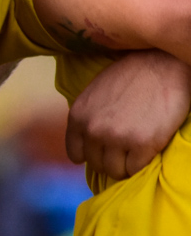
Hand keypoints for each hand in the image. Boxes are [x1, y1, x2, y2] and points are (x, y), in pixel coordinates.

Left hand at [67, 50, 190, 180]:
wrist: (159, 65)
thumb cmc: (129, 77)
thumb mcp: (95, 95)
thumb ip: (89, 117)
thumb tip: (89, 141)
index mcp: (78, 116)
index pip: (75, 154)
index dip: (91, 155)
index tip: (104, 151)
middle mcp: (93, 129)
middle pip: (97, 164)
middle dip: (110, 160)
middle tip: (125, 150)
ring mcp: (117, 138)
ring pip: (115, 171)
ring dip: (126, 165)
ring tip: (135, 151)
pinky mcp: (142, 144)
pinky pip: (136, 169)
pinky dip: (141, 164)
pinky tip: (147, 149)